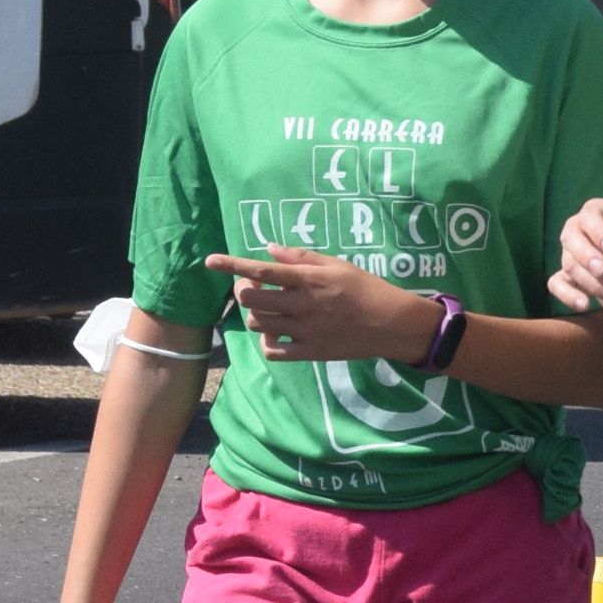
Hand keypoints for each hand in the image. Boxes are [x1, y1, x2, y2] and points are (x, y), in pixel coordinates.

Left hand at [210, 243, 426, 363]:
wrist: (392, 324)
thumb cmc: (366, 288)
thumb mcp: (337, 265)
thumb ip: (301, 258)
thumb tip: (269, 250)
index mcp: (308, 280)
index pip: (261, 271)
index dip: (232, 265)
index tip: (210, 261)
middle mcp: (302, 305)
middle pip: (252, 299)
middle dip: (244, 291)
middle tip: (253, 288)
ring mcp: (304, 331)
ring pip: (259, 324)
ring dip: (256, 315)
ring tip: (269, 310)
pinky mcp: (310, 352)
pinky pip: (273, 350)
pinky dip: (267, 342)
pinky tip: (276, 334)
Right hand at [553, 198, 602, 317]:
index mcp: (597, 212)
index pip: (590, 216)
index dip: (598, 231)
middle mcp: (577, 228)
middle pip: (571, 239)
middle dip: (587, 257)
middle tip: (602, 270)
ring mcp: (569, 252)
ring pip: (569, 264)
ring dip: (591, 281)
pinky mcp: (566, 274)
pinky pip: (556, 284)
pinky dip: (566, 295)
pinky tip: (584, 305)